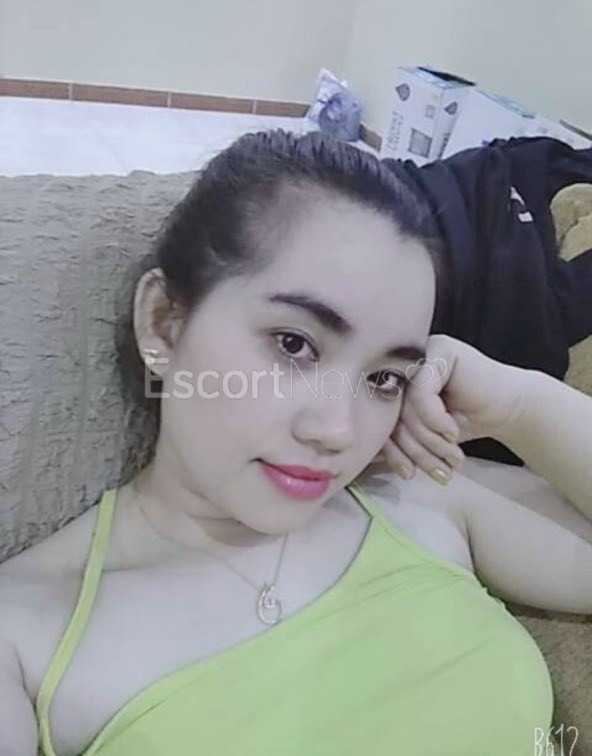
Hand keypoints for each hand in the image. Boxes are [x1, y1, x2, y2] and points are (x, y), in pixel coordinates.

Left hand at [378, 334, 528, 483]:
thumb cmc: (463, 422)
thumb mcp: (422, 436)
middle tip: (439, 470)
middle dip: (415, 450)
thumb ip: (394, 441)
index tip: (407, 474)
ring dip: (429, 441)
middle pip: (390, 414)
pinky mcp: (439, 351)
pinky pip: (422, 393)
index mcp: (388, 382)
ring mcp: (418, 354)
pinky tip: (452, 431)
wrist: (508, 409)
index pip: (376, 418)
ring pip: (405, 407)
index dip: (390, 451)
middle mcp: (399, 365)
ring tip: (451, 456)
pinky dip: (435, 420)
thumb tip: (363, 459)